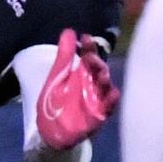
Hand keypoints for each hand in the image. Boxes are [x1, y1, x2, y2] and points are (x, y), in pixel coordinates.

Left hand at [36, 29, 118, 149]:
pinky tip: (112, 94)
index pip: (89, 56)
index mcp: (82, 73)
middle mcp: (92, 83)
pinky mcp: (99, 115)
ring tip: (102, 75)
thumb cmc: (54, 102)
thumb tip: (69, 31)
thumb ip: (64, 57)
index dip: (89, 47)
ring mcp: (97, 99)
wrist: (50, 130)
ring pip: (106, 87)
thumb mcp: (56, 77)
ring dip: (106, 80)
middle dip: (98, 63)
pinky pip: (108, 107)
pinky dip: (111, 101)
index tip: (86, 38)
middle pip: (99, 70)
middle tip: (92, 58)